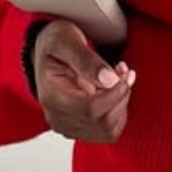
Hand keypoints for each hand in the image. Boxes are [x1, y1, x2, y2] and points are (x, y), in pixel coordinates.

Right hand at [32, 22, 133, 142]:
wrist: (49, 52)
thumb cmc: (56, 44)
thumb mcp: (66, 41)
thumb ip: (86, 59)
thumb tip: (109, 80)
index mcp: (51, 98)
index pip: (91, 110)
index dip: (115, 93)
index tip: (122, 70)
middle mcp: (57, 118)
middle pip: (103, 121)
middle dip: (121, 95)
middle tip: (122, 70)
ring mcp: (69, 127)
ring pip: (110, 129)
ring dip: (122, 102)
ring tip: (118, 78)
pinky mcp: (81, 130)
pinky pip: (110, 130)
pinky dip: (119, 111)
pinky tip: (114, 91)